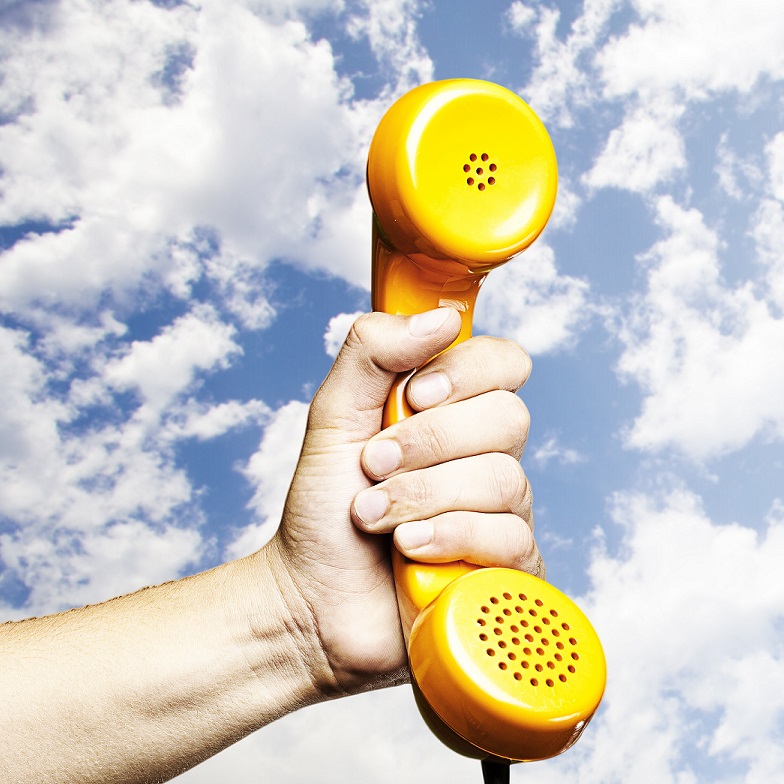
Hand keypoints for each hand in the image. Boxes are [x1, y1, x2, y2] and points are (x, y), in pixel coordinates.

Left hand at [263, 308, 540, 697]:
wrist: (313, 598)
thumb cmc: (324, 509)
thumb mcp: (333, 417)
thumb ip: (372, 353)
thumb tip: (439, 319)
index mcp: (453, 413)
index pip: (504, 363)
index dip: (466, 373)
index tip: (412, 396)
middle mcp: (485, 457)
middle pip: (508, 419)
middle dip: (427, 445)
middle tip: (372, 466)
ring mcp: (501, 512)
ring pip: (504, 479)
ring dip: (422, 496)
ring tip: (373, 516)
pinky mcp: (508, 566)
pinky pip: (510, 538)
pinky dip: (449, 538)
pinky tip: (410, 551)